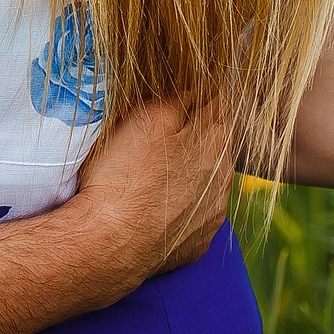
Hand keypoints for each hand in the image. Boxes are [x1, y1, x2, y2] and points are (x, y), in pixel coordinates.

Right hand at [71, 97, 231, 290]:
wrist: (111, 241)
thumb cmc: (124, 174)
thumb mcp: (147, 119)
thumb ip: (178, 100)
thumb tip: (196, 91)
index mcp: (214, 140)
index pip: (217, 103)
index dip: (200, 94)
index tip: (183, 92)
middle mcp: (222, 177)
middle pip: (217, 142)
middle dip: (199, 132)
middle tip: (165, 130)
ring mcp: (212, 212)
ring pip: (210, 179)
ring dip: (194, 170)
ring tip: (160, 169)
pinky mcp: (198, 240)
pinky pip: (197, 214)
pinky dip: (184, 205)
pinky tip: (160, 204)